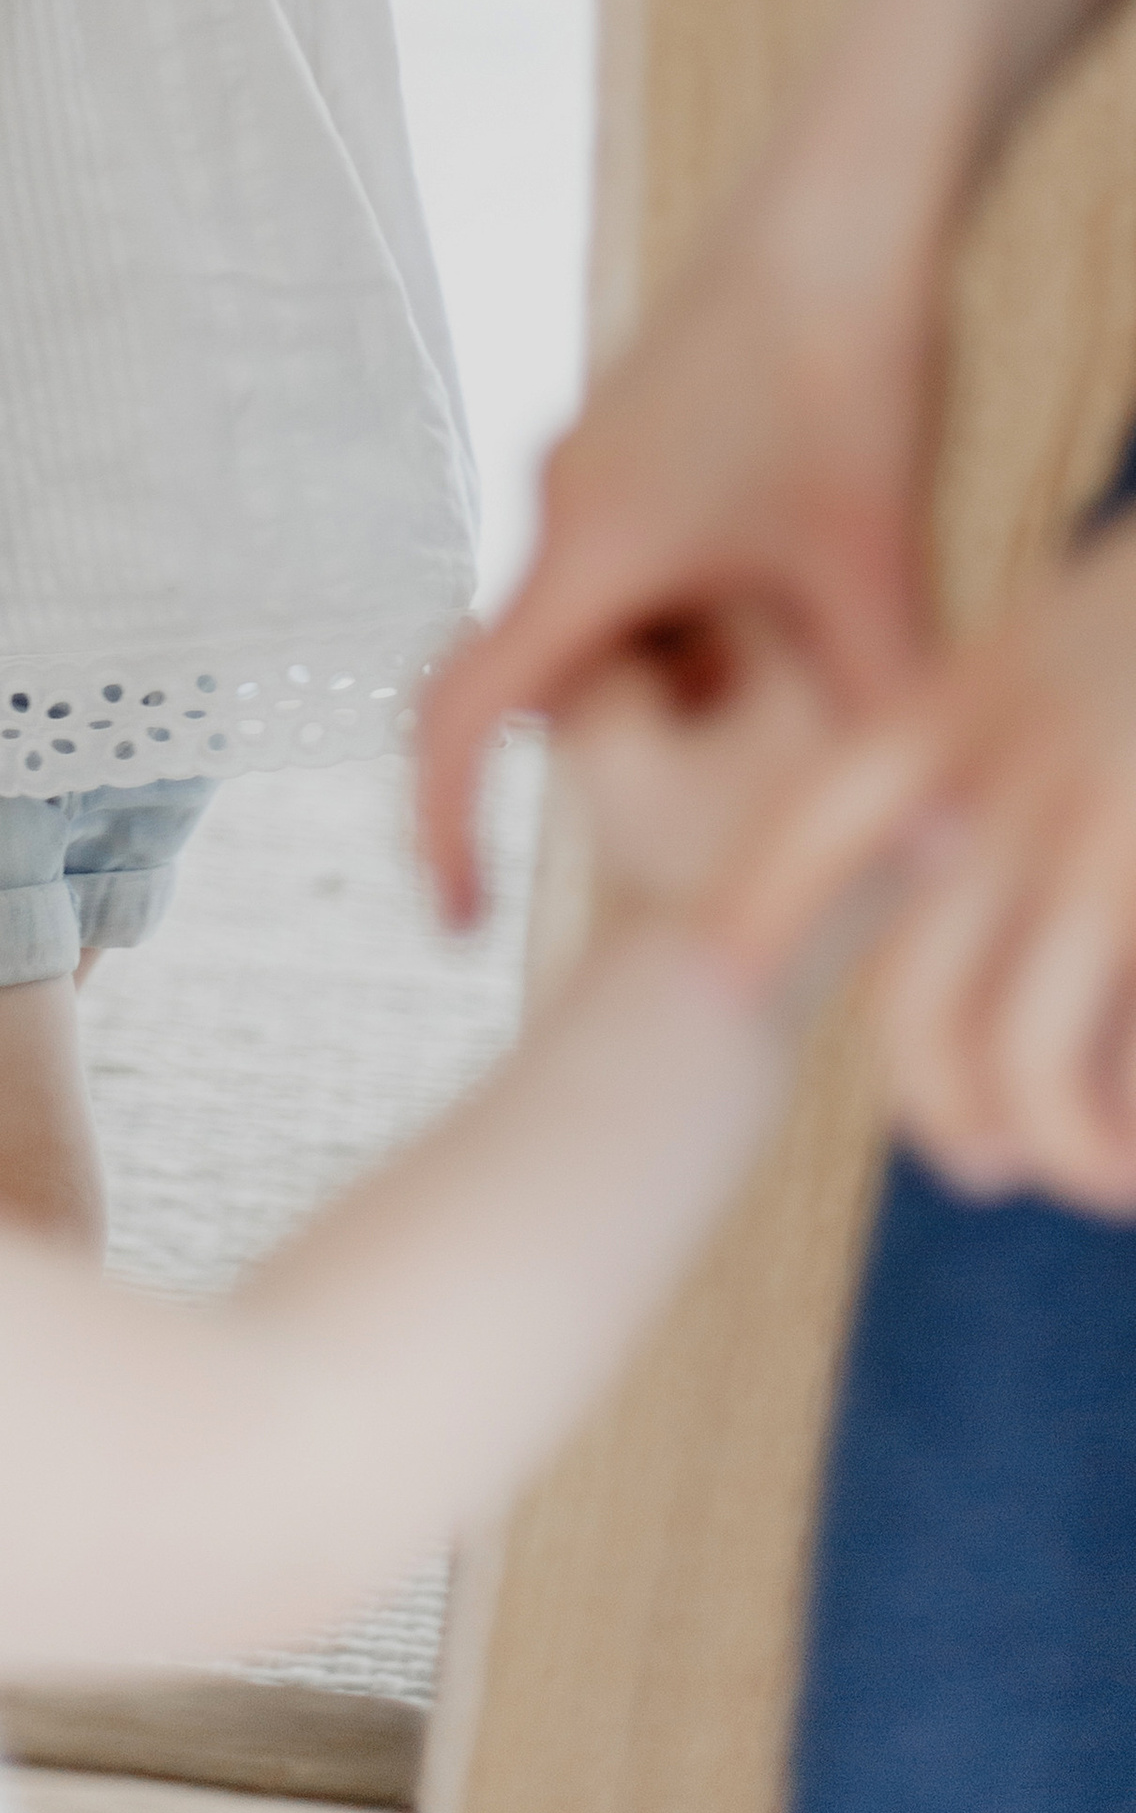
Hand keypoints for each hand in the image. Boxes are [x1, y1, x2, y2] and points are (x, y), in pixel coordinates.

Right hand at [418, 199, 942, 925]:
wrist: (845, 197)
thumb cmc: (847, 366)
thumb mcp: (874, 566)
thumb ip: (887, 713)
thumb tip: (944, 860)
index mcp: (584, 556)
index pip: (458, 721)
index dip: (440, 831)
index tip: (453, 919)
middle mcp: (561, 509)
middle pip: (565, 681)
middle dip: (651, 745)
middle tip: (759, 770)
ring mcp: (595, 465)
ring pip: (623, 618)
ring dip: (698, 668)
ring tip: (825, 647)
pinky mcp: (640, 434)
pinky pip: (649, 557)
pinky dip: (713, 606)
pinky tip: (826, 574)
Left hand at [713, 514, 1135, 1210]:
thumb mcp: (1059, 639)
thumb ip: (993, 731)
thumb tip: (948, 847)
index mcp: (967, 712)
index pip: (821, 821)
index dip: (758, 905)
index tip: (718, 979)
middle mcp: (1010, 785)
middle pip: (918, 996)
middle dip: (942, 1107)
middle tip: (987, 1161)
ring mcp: (1091, 841)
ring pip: (1018, 1060)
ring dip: (1057, 1145)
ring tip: (1106, 1172)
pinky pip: (1113, 1060)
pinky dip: (1127, 1127)